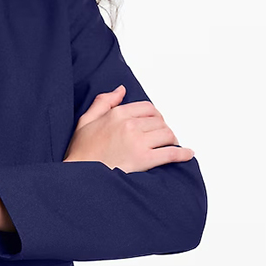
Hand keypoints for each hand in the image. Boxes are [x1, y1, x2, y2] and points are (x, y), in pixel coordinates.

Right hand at [64, 84, 194, 172]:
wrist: (78, 176)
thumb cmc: (81, 152)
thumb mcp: (85, 121)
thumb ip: (103, 102)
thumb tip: (121, 90)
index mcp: (117, 114)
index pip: (148, 108)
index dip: (153, 116)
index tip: (154, 124)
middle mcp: (129, 125)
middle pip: (159, 122)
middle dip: (161, 129)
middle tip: (160, 138)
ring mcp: (137, 142)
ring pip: (167, 135)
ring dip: (170, 140)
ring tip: (168, 146)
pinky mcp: (143, 160)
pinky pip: (170, 153)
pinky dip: (182, 154)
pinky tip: (187, 154)